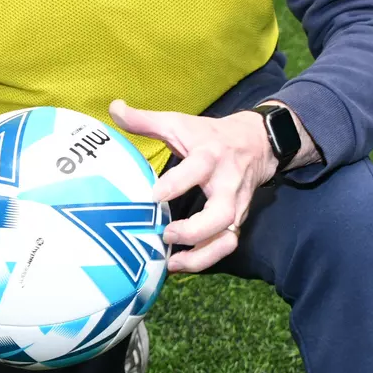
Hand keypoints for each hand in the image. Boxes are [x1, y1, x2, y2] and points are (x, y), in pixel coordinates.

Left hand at [108, 100, 276, 272]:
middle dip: (194, 230)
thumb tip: (114, 108)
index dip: (177, 183)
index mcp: (211, 156)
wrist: (258, 143)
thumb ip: (145, 120)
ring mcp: (236, 206)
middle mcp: (227, 185)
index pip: (198, 169)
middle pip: (221, 214)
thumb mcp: (179, 123)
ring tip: (171, 263)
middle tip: (166, 235)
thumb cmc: (210, 135)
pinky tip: (179, 264)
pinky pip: (226, 245)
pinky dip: (205, 259)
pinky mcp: (237, 221)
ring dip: (201, 256)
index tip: (153, 195)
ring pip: (227, 238)